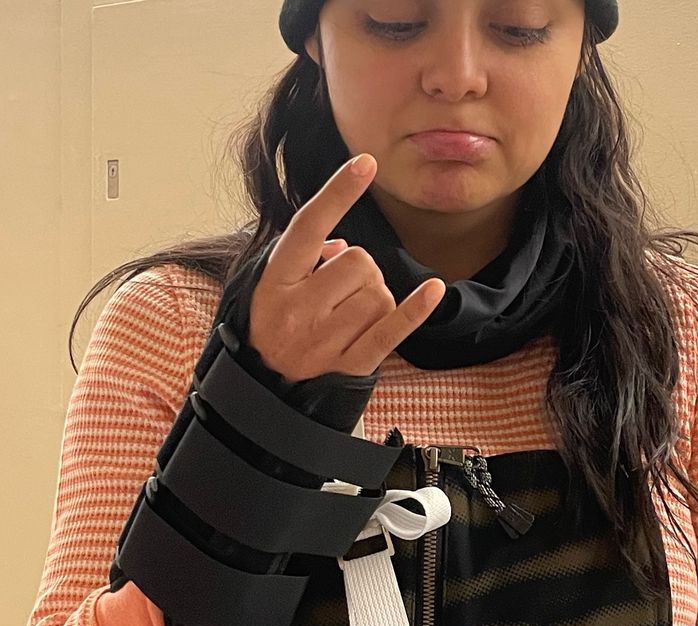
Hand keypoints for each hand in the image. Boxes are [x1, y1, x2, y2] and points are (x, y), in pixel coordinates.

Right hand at [248, 154, 444, 380]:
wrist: (264, 391)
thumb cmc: (273, 326)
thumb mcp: (270, 284)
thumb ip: (303, 256)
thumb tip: (341, 246)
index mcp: (276, 280)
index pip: (309, 226)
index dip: (338, 192)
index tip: (366, 163)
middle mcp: (298, 309)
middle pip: (358, 261)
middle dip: (360, 269)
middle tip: (340, 291)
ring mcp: (325, 340)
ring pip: (379, 294)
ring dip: (374, 297)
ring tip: (350, 315)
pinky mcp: (351, 365)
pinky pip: (392, 330)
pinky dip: (415, 309)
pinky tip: (433, 290)